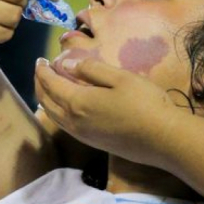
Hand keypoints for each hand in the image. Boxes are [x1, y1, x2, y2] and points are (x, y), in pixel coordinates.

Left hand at [34, 54, 188, 161]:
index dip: (43, 70)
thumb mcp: (120, 78)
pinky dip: (56, 113)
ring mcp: (83, 135)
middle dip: (40, 84)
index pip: (51, 84)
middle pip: (46, 101)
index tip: (41, 60)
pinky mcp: (92, 143)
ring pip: (53, 116)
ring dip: (46, 100)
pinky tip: (64, 108)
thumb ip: (91, 69)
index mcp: (78, 102)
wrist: (163, 139)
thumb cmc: (144, 103)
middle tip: (41, 71)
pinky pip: (64, 126)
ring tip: (48, 87)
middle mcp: (74, 121)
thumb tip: (67, 65)